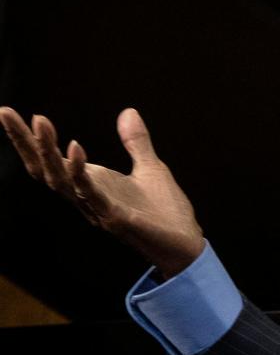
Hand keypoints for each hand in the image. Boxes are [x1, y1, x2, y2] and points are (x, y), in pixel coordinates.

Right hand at [0, 106, 204, 276]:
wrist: (187, 242)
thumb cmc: (165, 211)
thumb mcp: (150, 167)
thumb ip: (136, 141)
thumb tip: (128, 111)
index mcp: (91, 184)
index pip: (50, 161)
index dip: (29, 139)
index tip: (10, 112)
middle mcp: (86, 197)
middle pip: (44, 170)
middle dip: (25, 142)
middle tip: (6, 113)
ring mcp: (97, 208)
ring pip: (61, 181)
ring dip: (49, 152)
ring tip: (41, 122)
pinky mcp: (115, 217)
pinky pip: (92, 194)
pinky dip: (81, 171)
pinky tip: (76, 147)